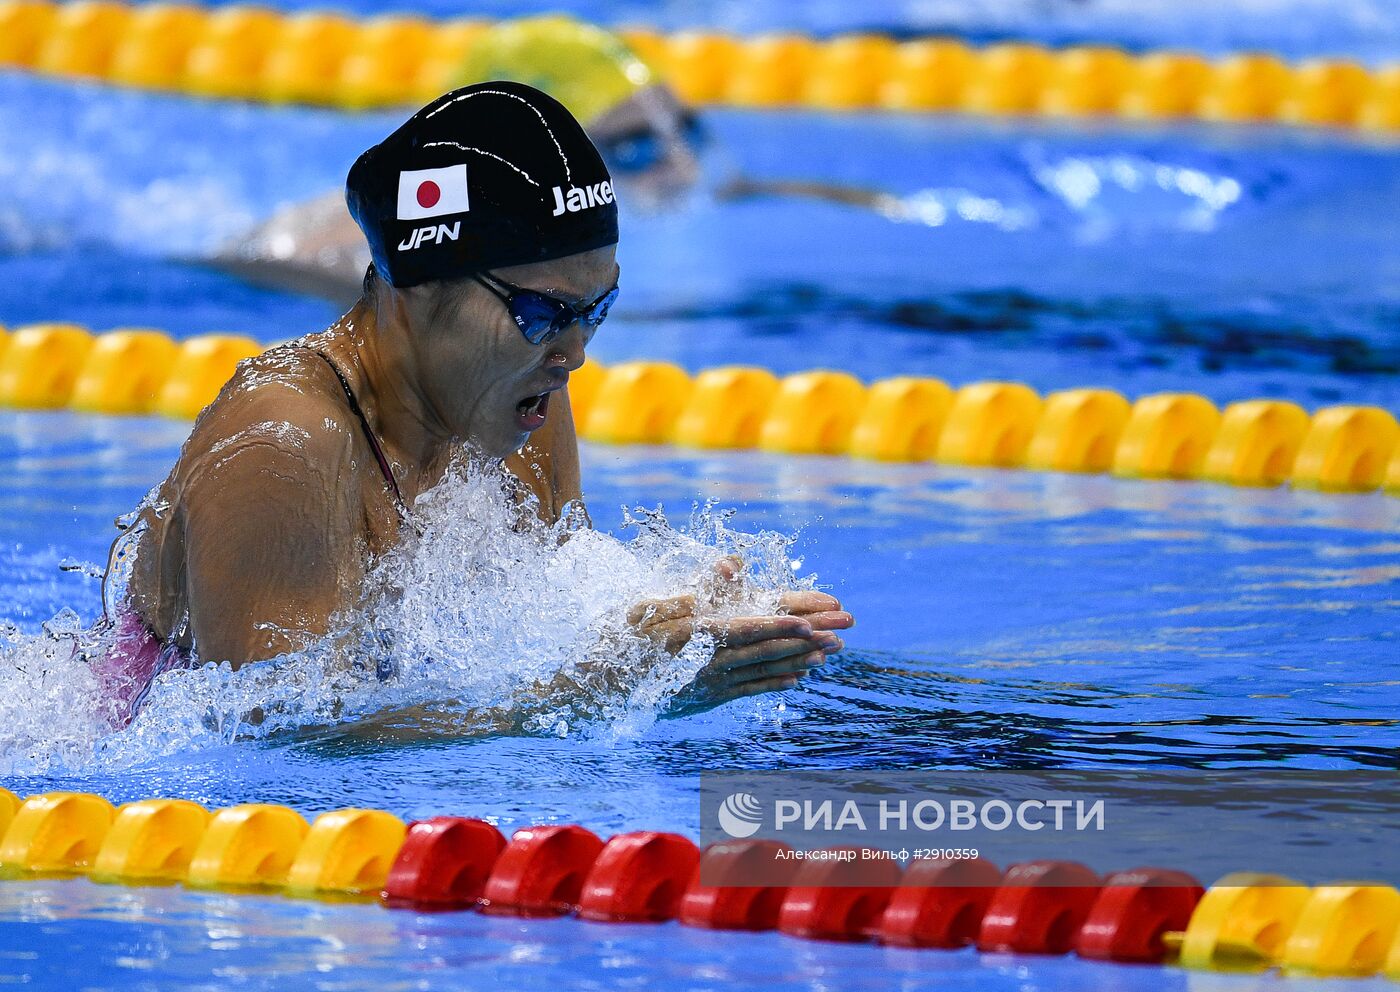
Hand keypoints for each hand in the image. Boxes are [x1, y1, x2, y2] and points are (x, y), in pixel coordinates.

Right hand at [628, 558, 853, 716]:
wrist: (597, 692)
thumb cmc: (618, 642)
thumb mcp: (645, 607)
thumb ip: (691, 587)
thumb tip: (731, 566)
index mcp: (693, 634)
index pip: (744, 627)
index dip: (778, 624)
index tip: (807, 621)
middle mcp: (707, 662)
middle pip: (764, 649)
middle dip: (806, 641)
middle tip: (841, 633)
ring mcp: (709, 684)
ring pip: (763, 670)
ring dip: (800, 661)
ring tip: (831, 654)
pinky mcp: (708, 698)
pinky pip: (749, 690)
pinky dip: (775, 683)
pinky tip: (798, 679)